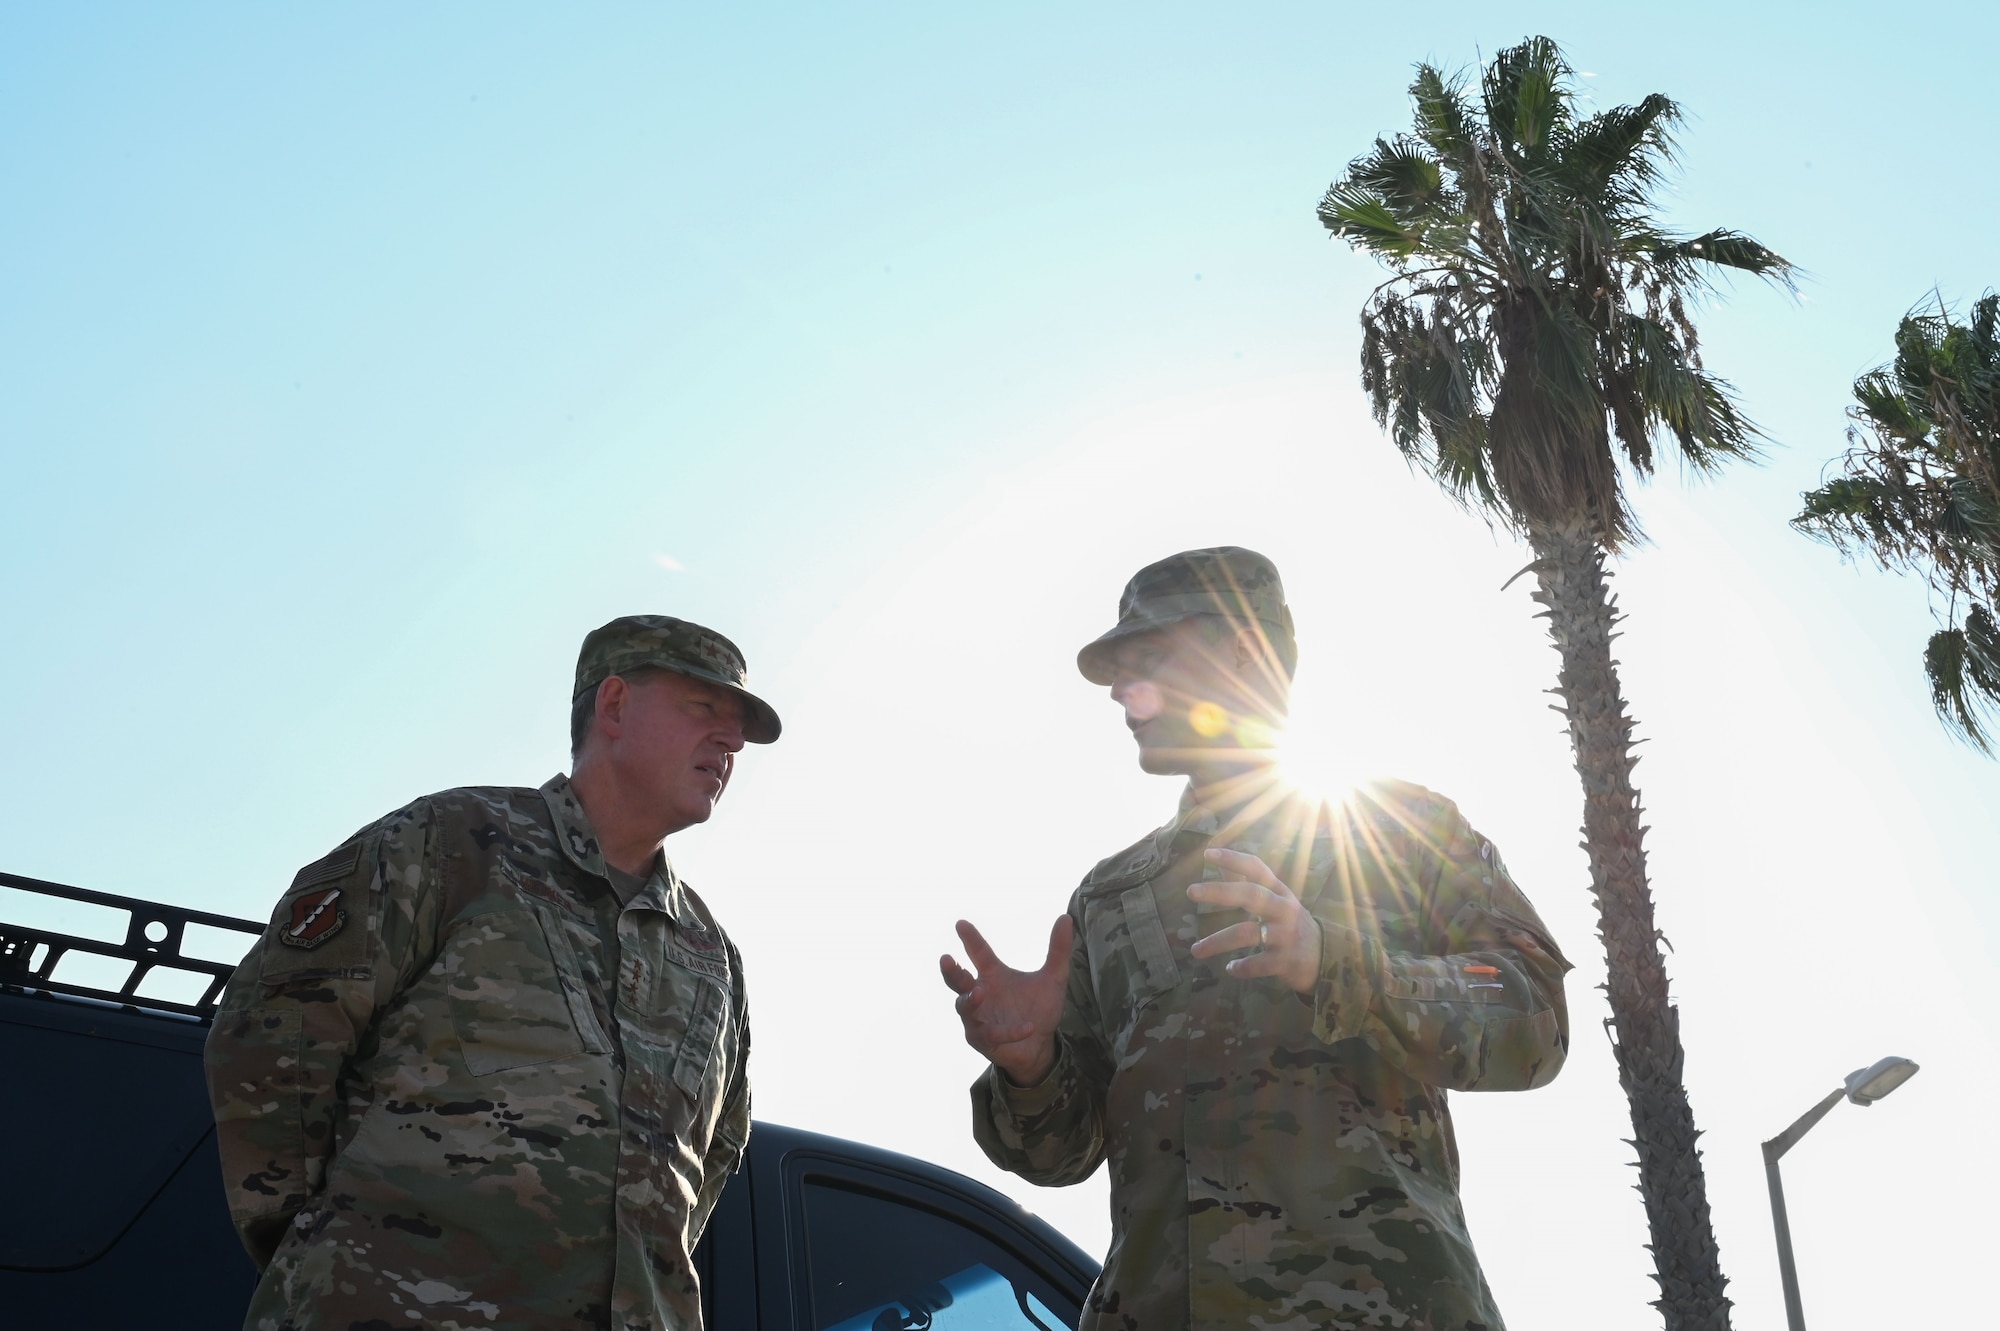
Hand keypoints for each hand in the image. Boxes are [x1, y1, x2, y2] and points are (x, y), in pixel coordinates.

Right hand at [940, 916, 1073, 1086]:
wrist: (1041, 1044)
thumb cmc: (1040, 1009)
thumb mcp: (1054, 979)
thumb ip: (1058, 950)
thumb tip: (1065, 917)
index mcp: (993, 975)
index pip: (978, 953)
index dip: (970, 938)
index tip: (961, 924)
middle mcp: (980, 994)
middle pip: (957, 980)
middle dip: (950, 970)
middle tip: (946, 958)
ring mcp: (977, 1018)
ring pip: (965, 1008)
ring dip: (969, 1001)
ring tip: (978, 993)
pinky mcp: (982, 1039)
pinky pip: (991, 1034)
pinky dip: (1009, 1031)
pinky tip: (1027, 1027)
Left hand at [1187, 847, 1322, 993]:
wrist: (1325, 957)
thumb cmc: (1291, 923)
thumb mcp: (1276, 900)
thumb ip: (1250, 883)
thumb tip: (1220, 863)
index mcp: (1279, 892)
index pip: (1257, 869)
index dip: (1234, 859)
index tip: (1208, 854)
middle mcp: (1283, 909)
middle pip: (1250, 895)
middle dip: (1219, 891)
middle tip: (1190, 891)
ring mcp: (1286, 935)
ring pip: (1247, 933)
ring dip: (1217, 941)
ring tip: (1195, 950)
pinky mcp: (1287, 961)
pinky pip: (1259, 963)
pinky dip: (1241, 967)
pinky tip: (1230, 968)